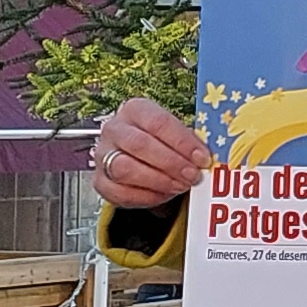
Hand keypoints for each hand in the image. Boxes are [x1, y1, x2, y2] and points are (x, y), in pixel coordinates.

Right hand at [88, 96, 208, 212]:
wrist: (138, 158)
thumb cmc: (161, 142)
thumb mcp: (175, 134)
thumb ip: (189, 142)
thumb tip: (206, 157)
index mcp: (135, 110)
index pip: (158, 122)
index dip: (182, 142)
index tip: (202, 157)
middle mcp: (114, 129)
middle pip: (139, 145)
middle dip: (171, 163)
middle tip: (192, 175)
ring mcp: (103, 155)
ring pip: (125, 169)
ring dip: (158, 181)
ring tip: (180, 186)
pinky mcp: (100, 181)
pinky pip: (118, 192)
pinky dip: (144, 197)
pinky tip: (163, 195)